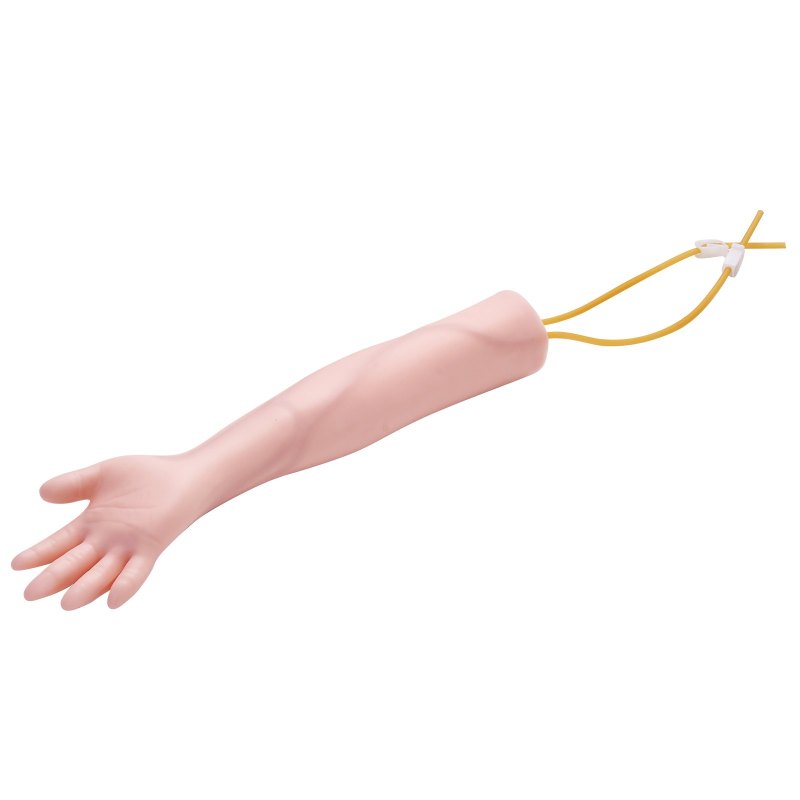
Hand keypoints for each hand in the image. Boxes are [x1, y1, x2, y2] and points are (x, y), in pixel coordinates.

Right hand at [11, 454, 200, 609]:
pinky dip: (126, 584)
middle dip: (53, 578)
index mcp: (91, 525)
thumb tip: (42, 492)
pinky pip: (138, 571)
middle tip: (30, 594)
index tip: (16, 564)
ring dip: (85, 588)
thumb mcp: (103, 475)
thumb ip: (74, 484)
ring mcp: (128, 547)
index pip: (59, 544)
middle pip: (75, 563)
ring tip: (66, 603)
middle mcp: (107, 541)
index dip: (39, 554)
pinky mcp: (151, 547)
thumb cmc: (147, 476)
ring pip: (102, 573)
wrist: (185, 476)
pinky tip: (113, 599)